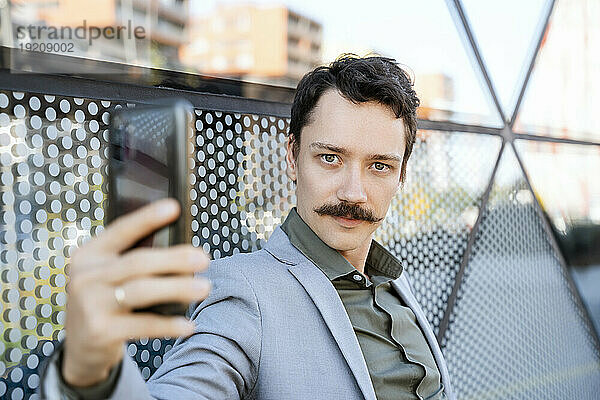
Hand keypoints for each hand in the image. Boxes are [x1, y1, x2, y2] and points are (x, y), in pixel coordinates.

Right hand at [61, 198, 210, 386]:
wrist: (81, 349)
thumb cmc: (106, 302)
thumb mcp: (108, 276)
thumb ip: (132, 261)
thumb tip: (183, 251)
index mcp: (89, 255)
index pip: (121, 230)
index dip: (147, 218)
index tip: (174, 206)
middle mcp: (85, 277)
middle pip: (138, 262)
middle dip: (175, 259)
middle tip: (204, 259)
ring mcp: (90, 305)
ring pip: (142, 290)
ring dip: (178, 288)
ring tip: (204, 287)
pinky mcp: (100, 332)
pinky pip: (144, 325)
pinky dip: (169, 325)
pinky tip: (189, 325)